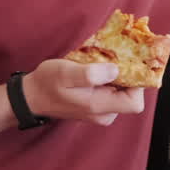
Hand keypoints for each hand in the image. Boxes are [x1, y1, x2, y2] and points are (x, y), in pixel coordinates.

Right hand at [23, 60, 145, 125]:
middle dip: (129, 75)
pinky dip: (110, 79)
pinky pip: (113, 92)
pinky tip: (98, 68)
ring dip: (119, 75)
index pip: (135, 103)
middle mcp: (104, 113)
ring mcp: (100, 111)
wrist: (32, 96)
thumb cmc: (47, 83)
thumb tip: (116, 70)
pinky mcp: (96, 105)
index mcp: (99, 106)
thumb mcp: (65, 73)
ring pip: (122, 93)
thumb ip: (90, 74)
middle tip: (116, 56)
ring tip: (103, 61)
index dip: (138, 84)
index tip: (129, 63)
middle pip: (131, 96)